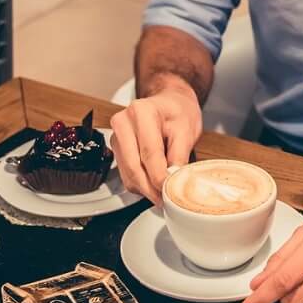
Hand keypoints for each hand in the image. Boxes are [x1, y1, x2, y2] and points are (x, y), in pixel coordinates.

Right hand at [109, 82, 202, 205]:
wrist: (169, 103)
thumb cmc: (178, 112)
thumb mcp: (187, 129)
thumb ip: (179, 156)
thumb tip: (173, 181)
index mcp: (141, 112)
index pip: (149, 153)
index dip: (159, 176)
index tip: (169, 191)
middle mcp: (123, 122)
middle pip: (134, 166)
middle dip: (151, 188)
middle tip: (166, 200)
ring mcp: (116, 136)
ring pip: (128, 174)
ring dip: (145, 189)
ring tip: (162, 193)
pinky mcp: (116, 149)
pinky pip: (126, 174)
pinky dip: (140, 184)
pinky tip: (154, 185)